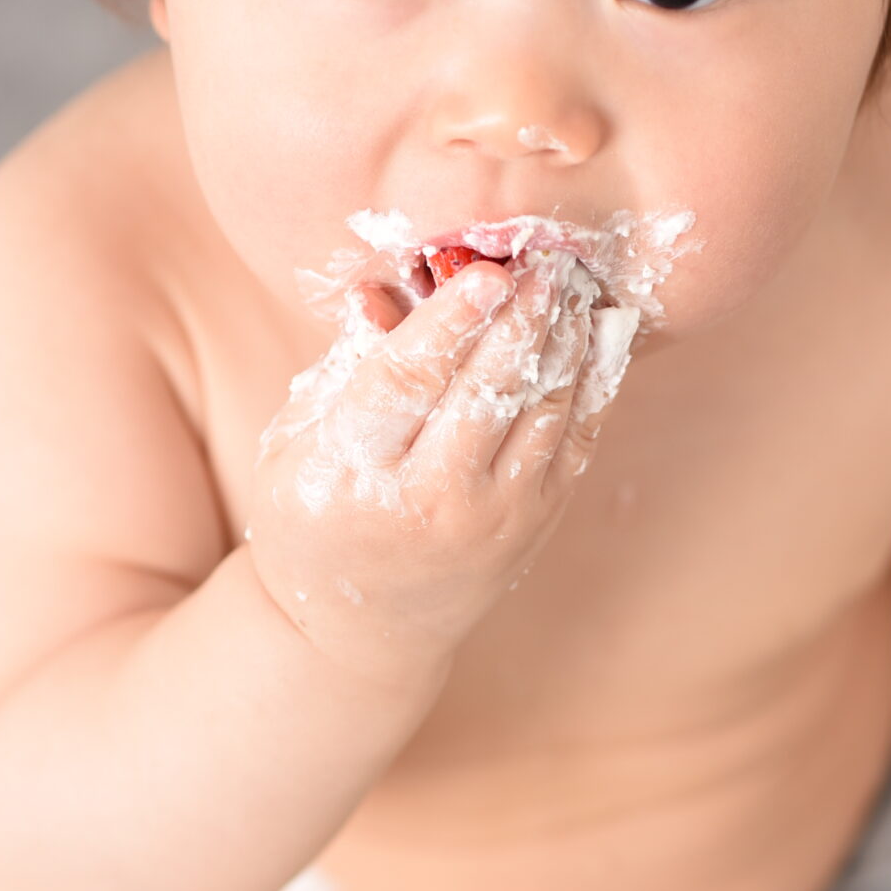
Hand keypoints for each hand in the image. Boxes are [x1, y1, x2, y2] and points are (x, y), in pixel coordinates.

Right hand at [247, 251, 627, 675]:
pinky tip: (597, 333)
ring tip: (570, 284)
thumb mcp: (293, 444)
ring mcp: (492, 518)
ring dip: (565, 342)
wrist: (360, 629)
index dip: (452, 323)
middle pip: (486, 392)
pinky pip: (574, 443)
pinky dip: (592, 384)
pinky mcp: (534, 526)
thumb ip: (345, 365)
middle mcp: (428, 501)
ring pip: (542, 414)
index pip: (407, 384)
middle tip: (544, 261)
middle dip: (522, 319)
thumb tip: (391, 284)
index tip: (486, 271)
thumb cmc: (315, 516)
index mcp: (351, 474)